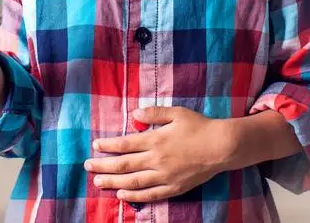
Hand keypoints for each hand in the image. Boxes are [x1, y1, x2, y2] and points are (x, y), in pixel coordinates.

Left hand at [83, 106, 232, 203]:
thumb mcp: (176, 113)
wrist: (221, 147)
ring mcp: (164, 176)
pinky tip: (122, 195)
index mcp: (156, 140)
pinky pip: (150, 195)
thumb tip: (133, 113)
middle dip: (103, 165)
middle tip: (87, 166)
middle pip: (124, 164)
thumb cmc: (199, 126)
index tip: (95, 146)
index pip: (125, 144)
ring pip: (133, 182)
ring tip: (98, 182)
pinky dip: (134, 196)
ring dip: (113, 182)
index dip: (108, 146)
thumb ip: (153, 112)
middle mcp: (157, 160)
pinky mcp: (173, 188)